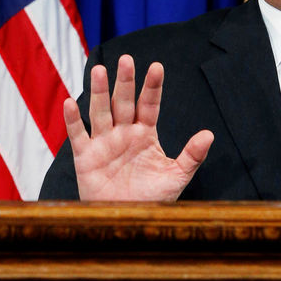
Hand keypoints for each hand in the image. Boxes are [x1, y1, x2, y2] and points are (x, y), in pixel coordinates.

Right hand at [63, 54, 213, 200]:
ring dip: (99, 91)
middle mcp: (123, 133)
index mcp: (145, 134)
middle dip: (125, 81)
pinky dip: (73, 120)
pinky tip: (70, 103)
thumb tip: (209, 134)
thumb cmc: (152, 198)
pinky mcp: (85, 156)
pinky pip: (77, 135)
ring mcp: (103, 142)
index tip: (157, 67)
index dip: (152, 87)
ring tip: (100, 70)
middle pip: (123, 102)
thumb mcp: (176, 177)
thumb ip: (192, 156)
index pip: (149, 105)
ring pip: (100, 111)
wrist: (127, 221)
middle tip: (126, 59)